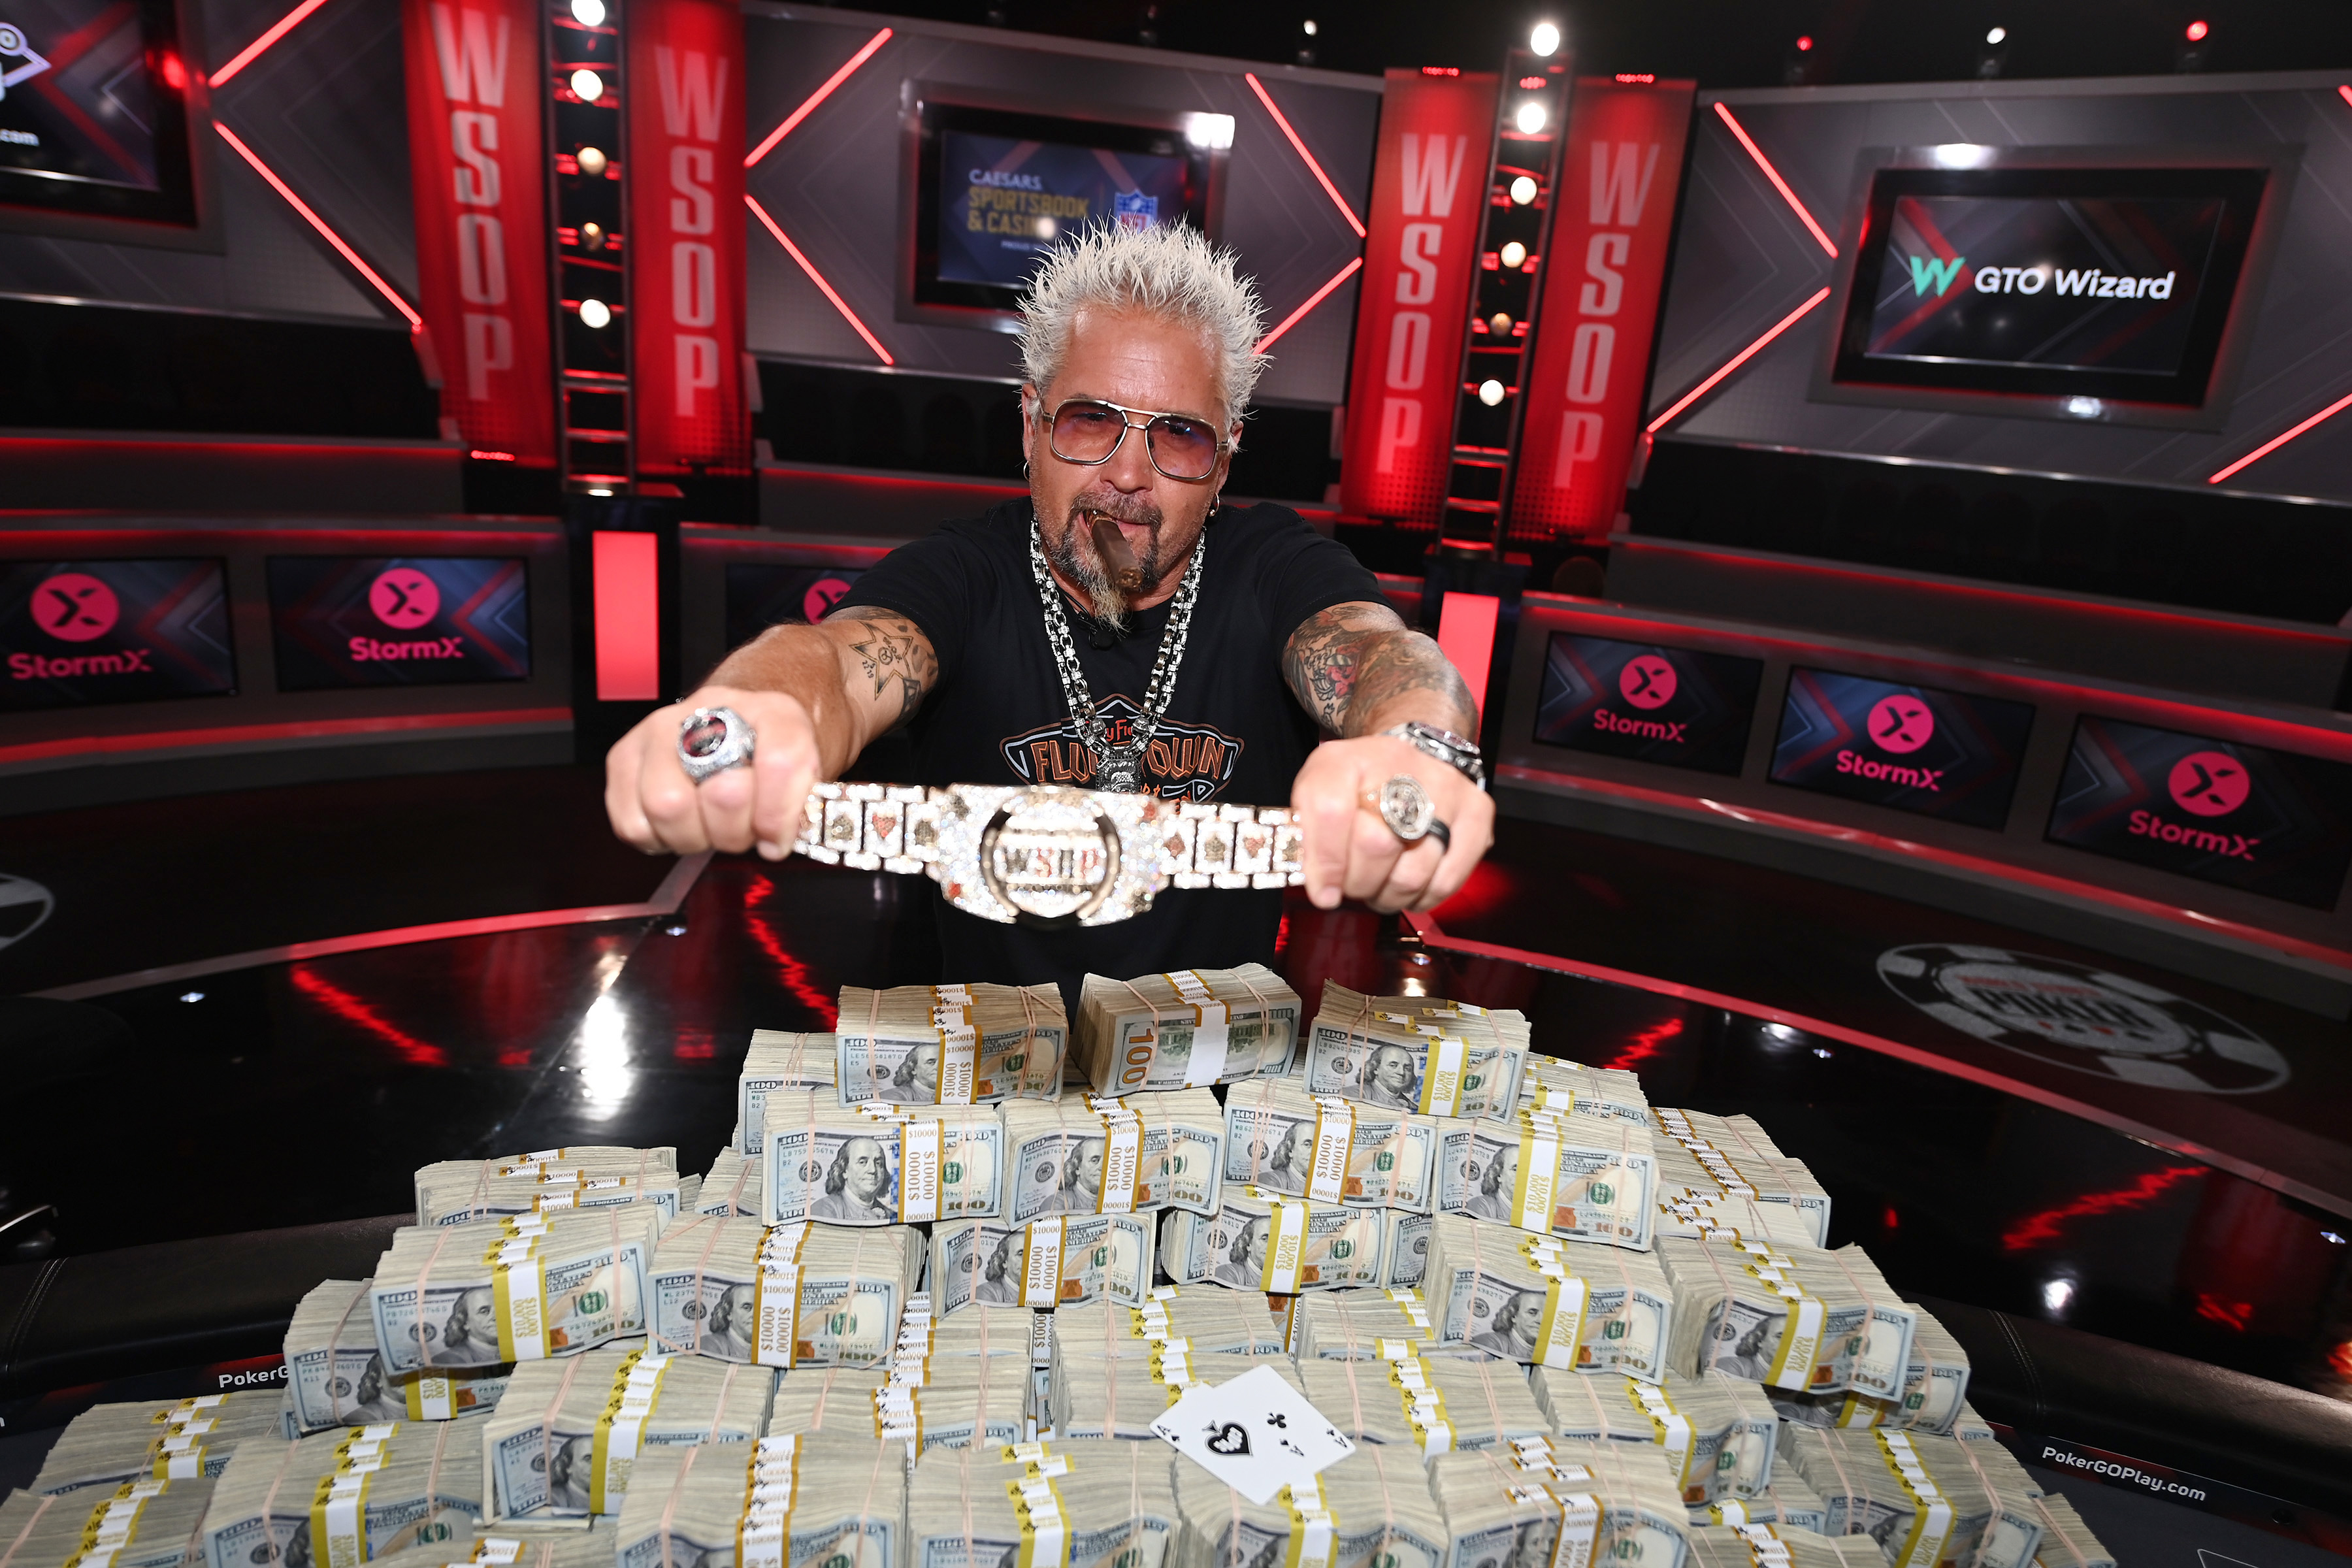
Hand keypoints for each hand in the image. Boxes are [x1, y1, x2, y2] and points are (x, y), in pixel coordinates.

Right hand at [605, 685, 824, 858]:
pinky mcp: (623, 757)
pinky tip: (681, 821)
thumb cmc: (767, 759)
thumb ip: (800, 805)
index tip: (777, 837)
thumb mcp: (805, 775)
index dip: (778, 816)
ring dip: (694, 836)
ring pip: (668, 808)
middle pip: (721, 794)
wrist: (734, 731)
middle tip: (739, 829)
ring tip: (708, 826)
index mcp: (770, 711)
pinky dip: (658, 838)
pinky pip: (633, 823)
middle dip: (733, 831)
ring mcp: (660, 730)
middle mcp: (709, 711)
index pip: (780, 764)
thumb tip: (772, 841)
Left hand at [1291, 734, 1493, 912]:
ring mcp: (1445, 788)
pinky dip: (1424, 897)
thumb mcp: (1316, 794)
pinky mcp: (1477, 810)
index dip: (1324, 861)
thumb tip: (1323, 890)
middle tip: (1354, 885)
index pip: (1330, 811)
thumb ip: (1307, 835)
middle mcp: (1401, 766)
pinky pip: (1448, 879)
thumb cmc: (1356, 787)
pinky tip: (1409, 889)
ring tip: (1380, 887)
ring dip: (1389, 896)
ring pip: (1413, 872)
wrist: (1407, 759)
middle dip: (1359, 882)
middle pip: (1375, 845)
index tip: (1323, 892)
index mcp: (1348, 760)